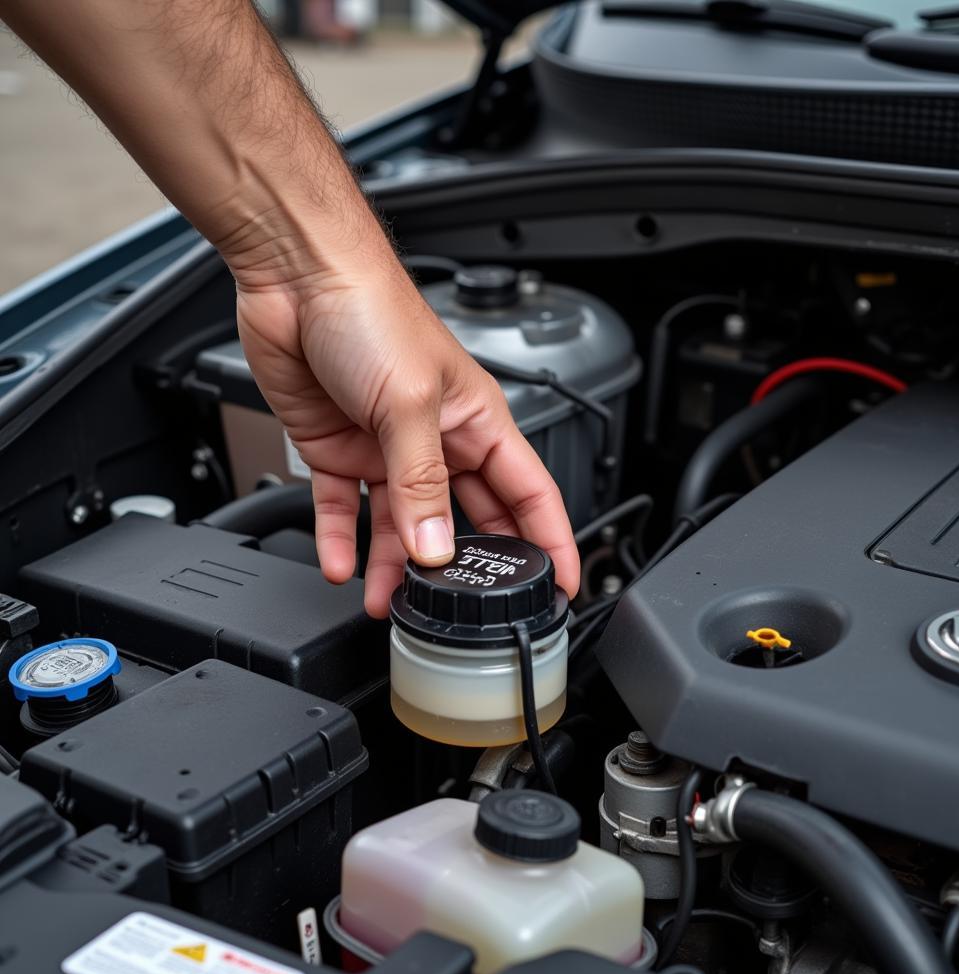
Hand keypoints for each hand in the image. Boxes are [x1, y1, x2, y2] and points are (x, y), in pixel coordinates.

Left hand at [236, 256, 580, 617]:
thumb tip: (435, 547)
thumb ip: (423, 482)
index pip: (530, 494)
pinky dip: (341, 539)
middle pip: (464, 518)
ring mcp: (386, 447)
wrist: (296, 274)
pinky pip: (344, 507)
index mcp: (478, 421)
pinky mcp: (339, 448)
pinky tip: (341, 566)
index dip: (550, 541)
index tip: (558, 587)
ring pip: (399, 524)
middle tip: (460, 609)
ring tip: (388, 601)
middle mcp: (437, 438)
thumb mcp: (412, 402)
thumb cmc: (371, 308)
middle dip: (463, 565)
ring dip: (394, 564)